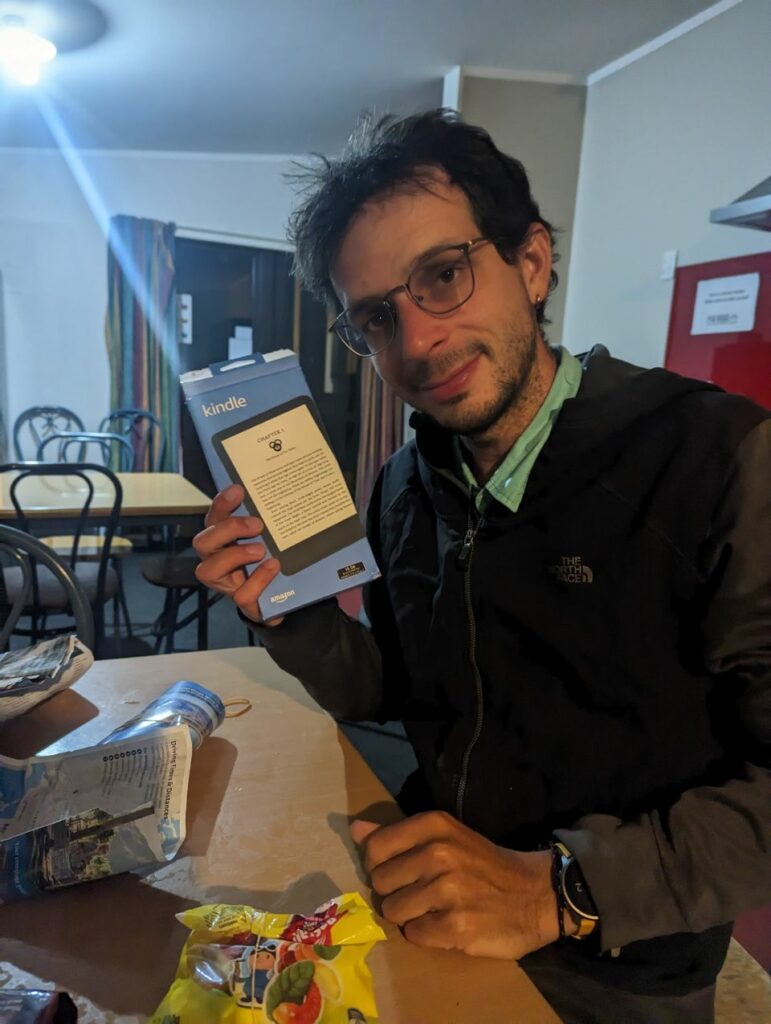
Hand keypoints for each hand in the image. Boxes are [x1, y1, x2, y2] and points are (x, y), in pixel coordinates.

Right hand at [193, 484, 283, 624]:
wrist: (284, 598)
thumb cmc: (270, 560)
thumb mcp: (269, 539)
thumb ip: (267, 523)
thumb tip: (282, 496)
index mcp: (222, 541)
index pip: (213, 519)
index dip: (221, 504)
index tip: (238, 490)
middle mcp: (217, 561)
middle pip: (202, 542)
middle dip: (227, 530)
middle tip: (257, 524)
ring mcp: (227, 584)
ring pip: (208, 571)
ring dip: (235, 555)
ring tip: (260, 549)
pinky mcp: (245, 603)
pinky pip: (242, 595)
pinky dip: (258, 579)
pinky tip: (273, 567)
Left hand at [350, 811, 559, 958]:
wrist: (535, 893)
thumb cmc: (483, 863)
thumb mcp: (444, 836)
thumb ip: (397, 833)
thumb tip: (355, 829)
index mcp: (434, 826)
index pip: (375, 848)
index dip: (381, 865)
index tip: (400, 870)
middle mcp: (439, 853)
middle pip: (380, 882)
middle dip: (396, 892)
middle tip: (423, 891)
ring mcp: (447, 891)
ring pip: (393, 911)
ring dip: (410, 915)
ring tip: (436, 908)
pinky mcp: (456, 927)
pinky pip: (414, 935)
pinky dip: (427, 934)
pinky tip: (448, 924)